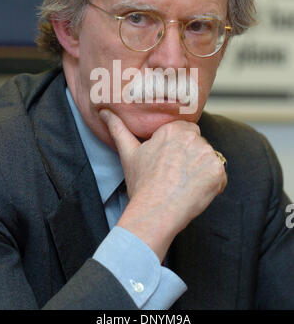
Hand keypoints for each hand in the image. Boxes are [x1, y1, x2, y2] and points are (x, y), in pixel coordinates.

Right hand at [99, 109, 226, 261]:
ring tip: (184, 185)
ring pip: (208, 159)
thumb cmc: (142, 184)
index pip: (185, 131)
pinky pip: (219, 175)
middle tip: (176, 175)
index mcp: (173, 129)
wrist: (155, 212)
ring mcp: (207, 153)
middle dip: (191, 157)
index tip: (170, 162)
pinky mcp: (218, 171)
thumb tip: (103, 111)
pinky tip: (195, 192)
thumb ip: (118, 128)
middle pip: (198, 144)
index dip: (178, 147)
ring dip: (201, 170)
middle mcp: (192, 137)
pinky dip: (212, 184)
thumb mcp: (128, 152)